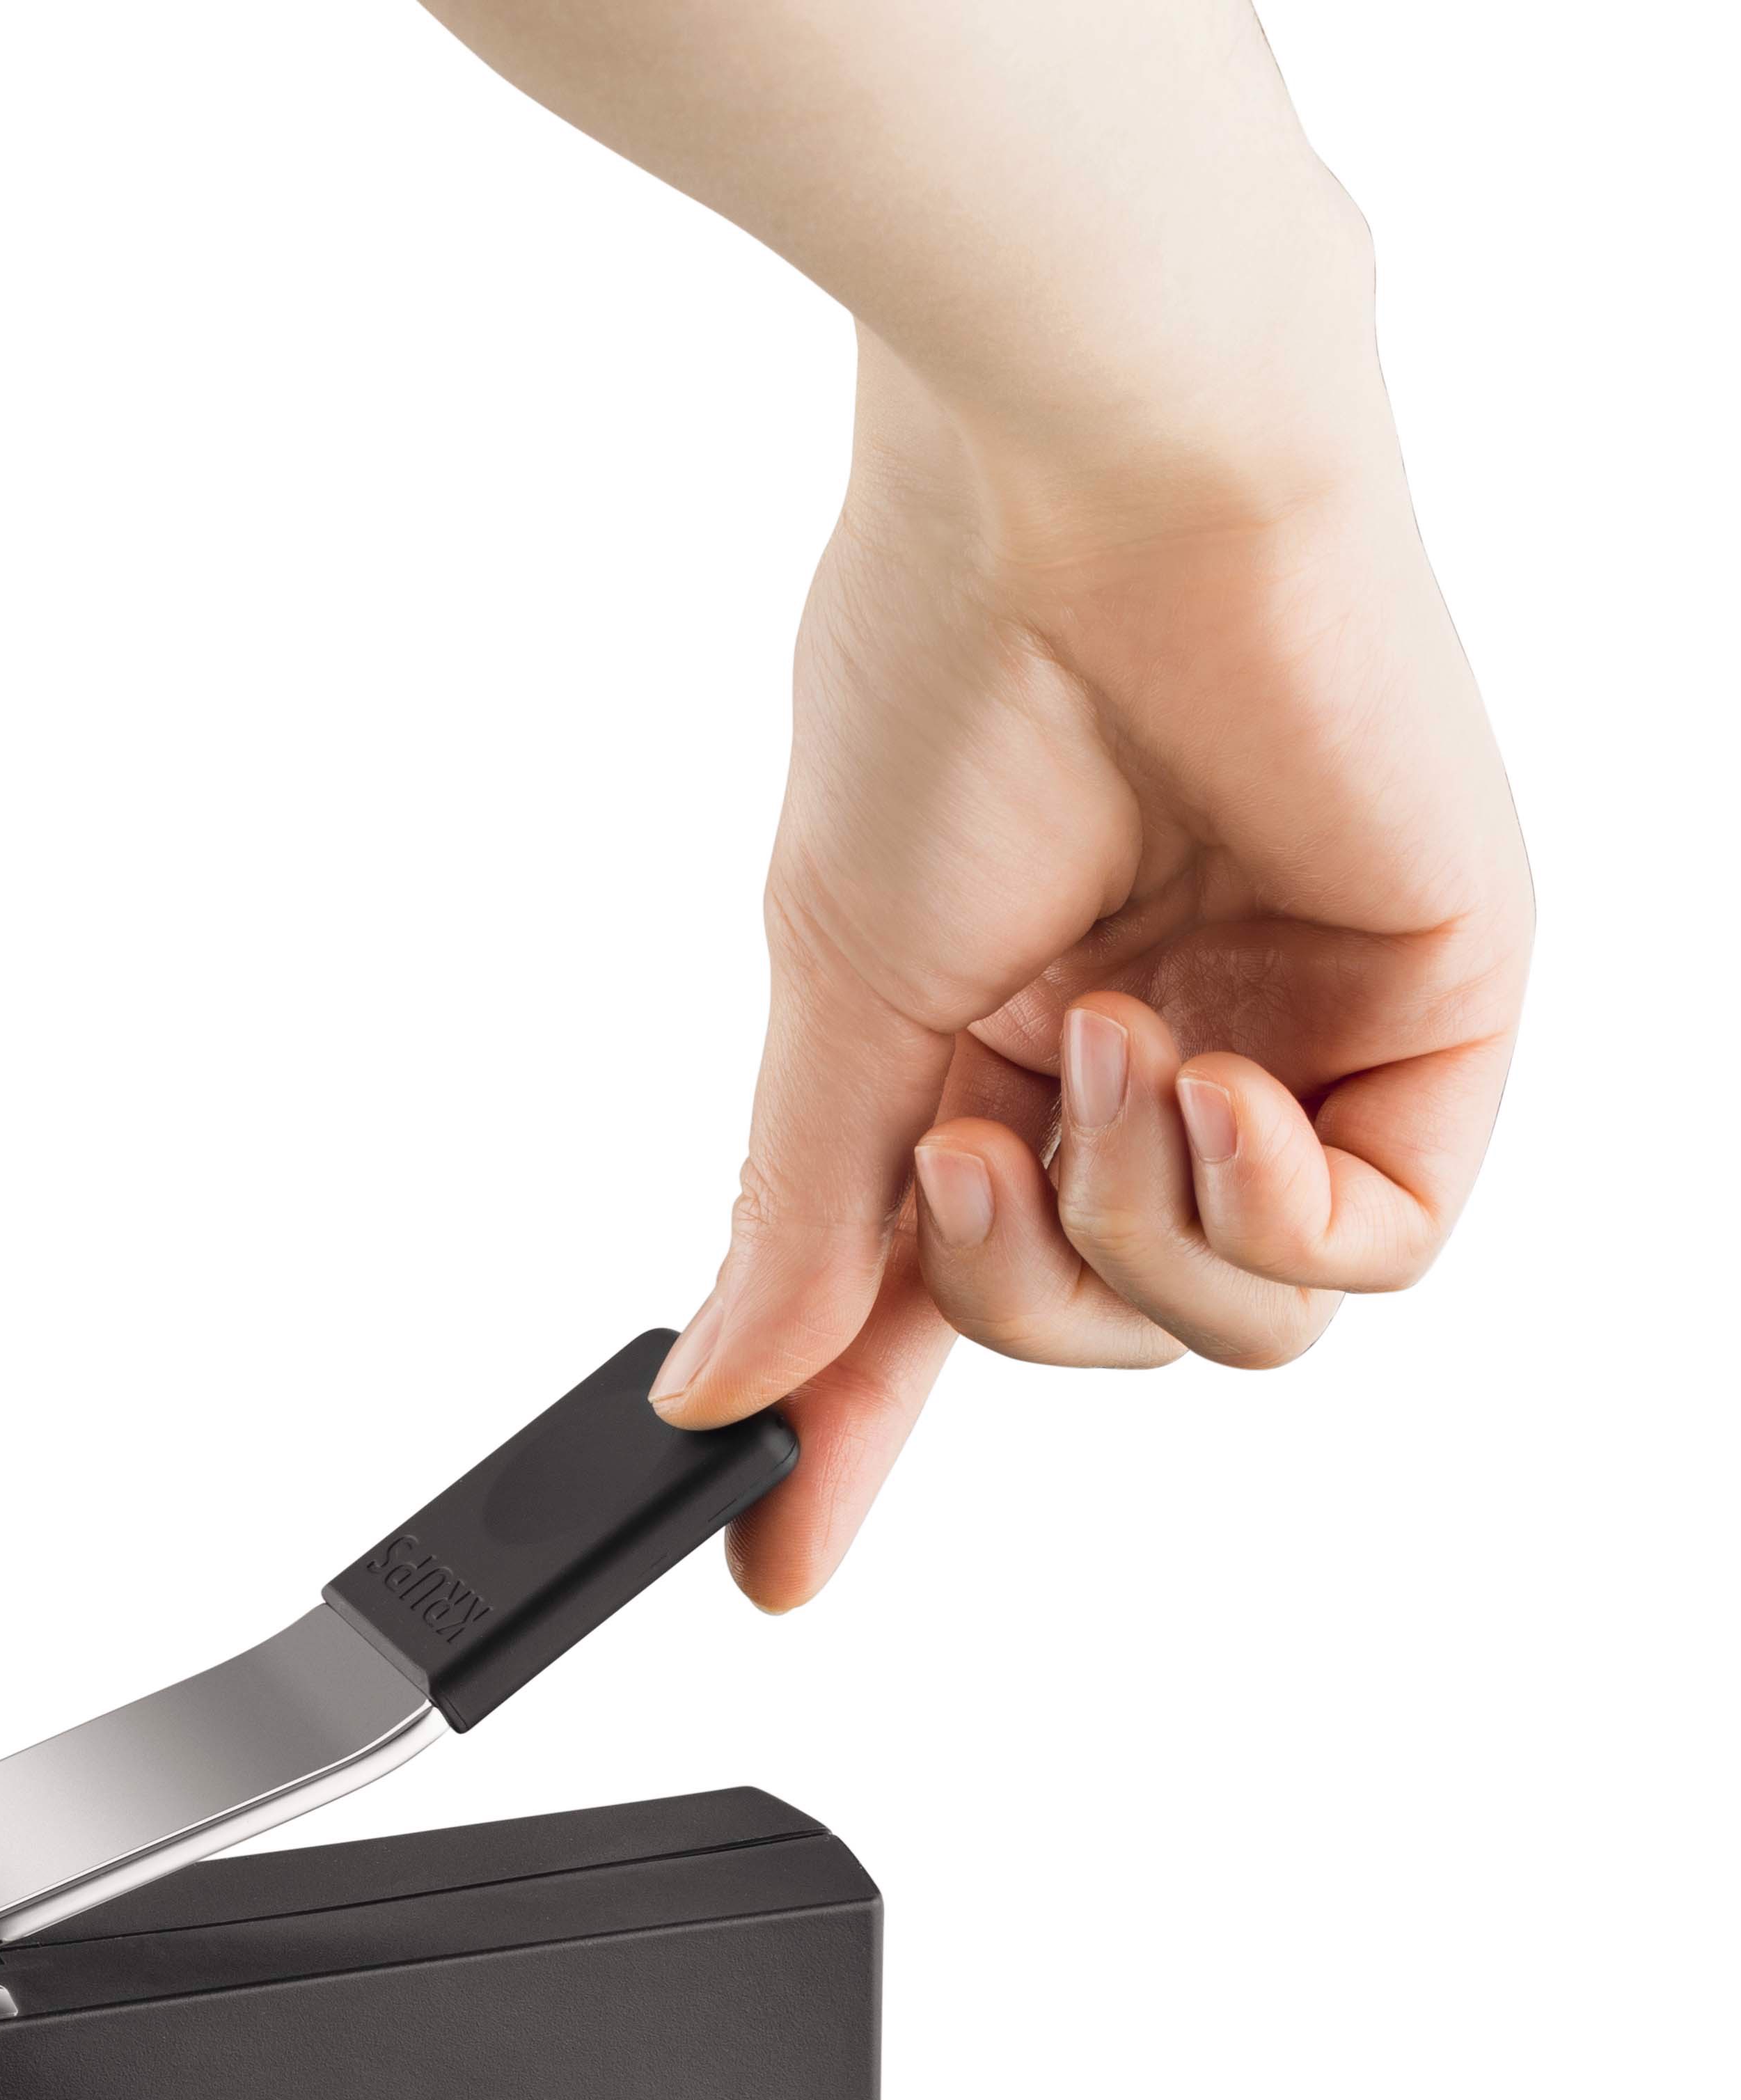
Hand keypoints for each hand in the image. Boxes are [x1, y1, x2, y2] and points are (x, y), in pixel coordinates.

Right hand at [649, 342, 1532, 1603]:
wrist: (1097, 491)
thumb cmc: (946, 680)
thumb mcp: (837, 1003)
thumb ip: (802, 1226)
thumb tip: (718, 1394)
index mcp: (992, 1045)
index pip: (942, 1296)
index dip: (860, 1436)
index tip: (780, 1557)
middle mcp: (1145, 1053)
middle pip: (1103, 1334)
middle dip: (1012, 1287)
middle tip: (955, 1150)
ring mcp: (1292, 1037)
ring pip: (1242, 1321)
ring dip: (1130, 1227)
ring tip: (1091, 1049)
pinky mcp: (1432, 1009)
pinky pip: (1378, 1249)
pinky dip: (1264, 1206)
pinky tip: (1200, 1080)